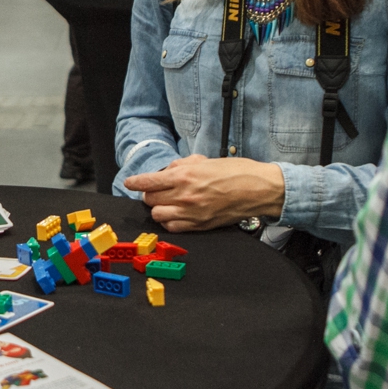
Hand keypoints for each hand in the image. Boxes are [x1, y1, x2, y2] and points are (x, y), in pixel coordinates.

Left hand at [122, 154, 284, 232]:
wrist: (258, 189)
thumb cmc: (234, 172)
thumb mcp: (203, 160)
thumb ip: (180, 166)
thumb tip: (165, 171)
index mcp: (184, 176)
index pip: (148, 182)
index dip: (135, 182)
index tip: (130, 183)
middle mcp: (184, 196)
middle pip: (149, 200)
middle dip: (150, 194)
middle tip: (157, 191)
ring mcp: (191, 213)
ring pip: (158, 215)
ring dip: (158, 209)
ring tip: (166, 203)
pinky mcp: (199, 226)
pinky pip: (173, 227)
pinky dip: (170, 221)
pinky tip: (176, 214)